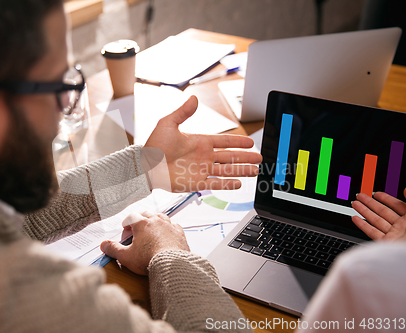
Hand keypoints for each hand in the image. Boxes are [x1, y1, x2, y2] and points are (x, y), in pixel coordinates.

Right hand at [100, 211, 189, 274]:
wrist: (172, 264)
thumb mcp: (126, 256)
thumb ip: (114, 249)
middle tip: (136, 228)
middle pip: (146, 214)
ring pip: (161, 217)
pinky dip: (168, 227)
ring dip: (155, 221)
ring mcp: (169, 225)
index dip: (126, 222)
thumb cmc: (148, 259)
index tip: (125, 229)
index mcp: (142, 224)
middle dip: (140, 219)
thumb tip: (103, 245)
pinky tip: (167, 233)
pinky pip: (173, 225)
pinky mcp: (179, 233)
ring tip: (151, 229)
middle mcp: (156, 221)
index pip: (131, 217)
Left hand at [143, 95, 261, 191]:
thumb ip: (183, 112)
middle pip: (230, 157)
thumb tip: (194, 98)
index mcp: (200, 142)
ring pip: (227, 170)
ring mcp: (201, 170)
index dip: (238, 142)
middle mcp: (203, 156)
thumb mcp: (168, 123)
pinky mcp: (197, 183)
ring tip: (255, 171)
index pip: (225, 141)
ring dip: (242, 170)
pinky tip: (239, 183)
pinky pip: (216, 184)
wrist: (145, 165)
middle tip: (260, 157)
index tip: (251, 142)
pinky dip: (228, 184)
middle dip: (246, 157)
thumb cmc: (154, 145)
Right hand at [351, 188, 405, 240]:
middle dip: (370, 203)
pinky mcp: (388, 244)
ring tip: (354, 203)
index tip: (375, 193)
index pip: (396, 205)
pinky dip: (363, 226)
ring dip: (363, 211)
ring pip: (375, 220)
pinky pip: (373, 233)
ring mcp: (395, 235)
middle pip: (383, 211)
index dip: (385, 198)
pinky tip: (355, 218)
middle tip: (360, 196)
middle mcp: (403, 226)